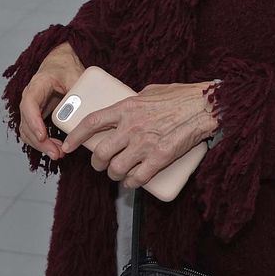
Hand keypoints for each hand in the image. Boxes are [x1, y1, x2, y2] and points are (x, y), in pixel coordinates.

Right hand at [16, 42, 83, 160]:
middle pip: (26, 123)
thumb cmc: (66, 68)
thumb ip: (79, 91)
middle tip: (56, 152)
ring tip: (58, 154)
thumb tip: (87, 108)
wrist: (60, 64)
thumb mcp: (75, 75)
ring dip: (40, 145)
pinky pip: (33, 133)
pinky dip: (42, 143)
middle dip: (40, 141)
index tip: (43, 135)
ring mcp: (31, 108)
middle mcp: (30, 98)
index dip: (34, 121)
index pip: (29, 104)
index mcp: (37, 84)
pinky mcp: (36, 116)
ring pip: (27, 131)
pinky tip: (56, 149)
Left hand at [59, 82, 217, 188]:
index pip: (91, 123)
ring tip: (118, 173)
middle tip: (101, 164)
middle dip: (97, 163)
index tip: (68, 145)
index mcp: (126, 107)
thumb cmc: (181, 96)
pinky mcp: (160, 158)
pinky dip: (131, 183)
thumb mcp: (150, 91)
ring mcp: (145, 144)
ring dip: (114, 175)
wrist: (206, 105)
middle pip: (101, 152)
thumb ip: (133, 103)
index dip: (75, 136)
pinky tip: (132, 182)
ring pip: (116, 169)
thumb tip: (123, 110)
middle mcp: (132, 126)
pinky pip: (138, 178)